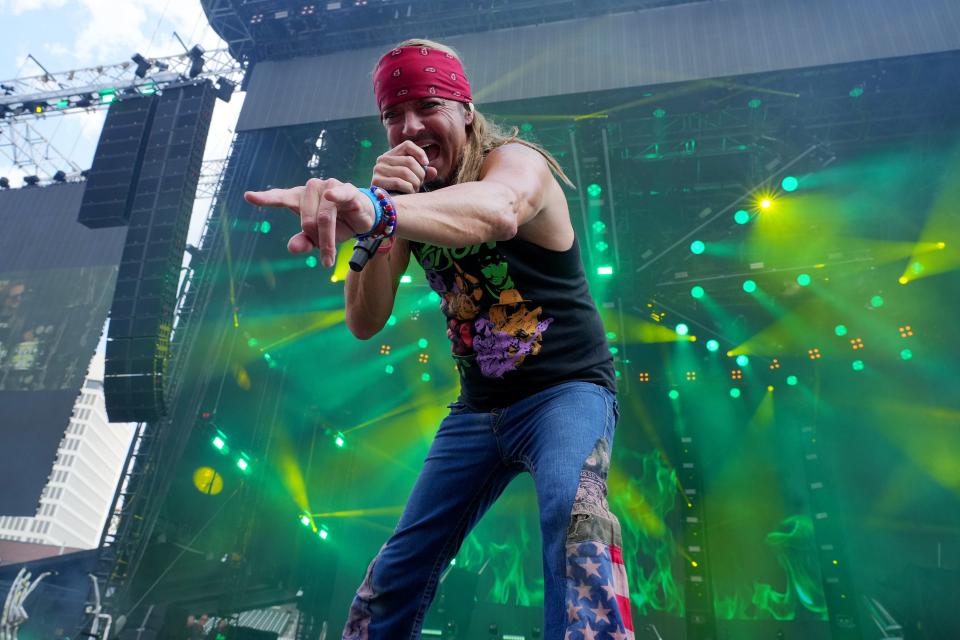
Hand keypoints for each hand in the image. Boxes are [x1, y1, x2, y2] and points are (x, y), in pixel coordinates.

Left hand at [244, 178, 375, 266]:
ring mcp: (330, 187)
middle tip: (325, 251)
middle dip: (315, 239)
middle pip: (306, 219)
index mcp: (300, 198)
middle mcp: (312, 189)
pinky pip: (341, 195)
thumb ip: (304, 242)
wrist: (365, 219)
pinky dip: (337, 196)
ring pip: (323, 217)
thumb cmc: (338, 224)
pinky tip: (332, 195)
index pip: (280, 197)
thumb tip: (292, 247)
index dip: (264, 198)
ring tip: (330, 254)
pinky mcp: (348, 190)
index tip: (248, 197)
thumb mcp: (319, 238)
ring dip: (327, 239)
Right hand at [372, 140, 438, 193]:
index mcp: (391, 155)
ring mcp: (378, 169)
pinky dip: (408, 189)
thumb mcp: (414, 178)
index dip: (420, 153)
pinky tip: (409, 193)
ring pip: (405, 172)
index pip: (407, 145)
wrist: (386, 205)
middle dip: (420, 174)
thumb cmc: (402, 190)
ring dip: (415, 183)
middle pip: (409, 160)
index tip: (426, 164)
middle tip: (420, 183)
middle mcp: (382, 159)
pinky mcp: (376, 181)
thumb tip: (433, 171)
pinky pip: (398, 182)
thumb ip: (424, 173)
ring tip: (415, 189)